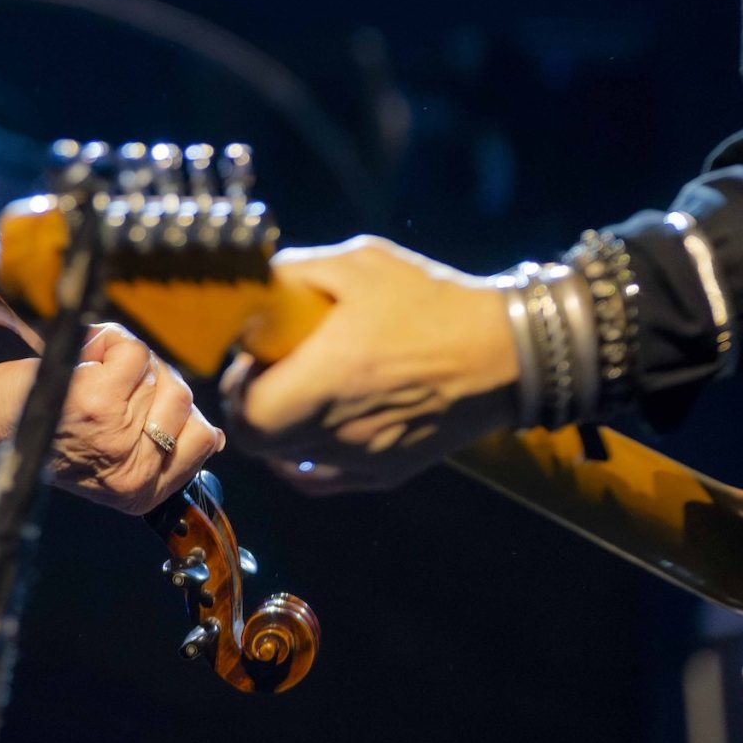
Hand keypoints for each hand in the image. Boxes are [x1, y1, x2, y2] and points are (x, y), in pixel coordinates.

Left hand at [0, 324, 224, 514]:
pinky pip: (132, 350)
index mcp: (142, 491)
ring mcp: (118, 433)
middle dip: (150, 378)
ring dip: (125, 358)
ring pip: (157, 368)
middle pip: (183, 396)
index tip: (142, 404)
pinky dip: (106, 340)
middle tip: (108, 385)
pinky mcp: (98, 399)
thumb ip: (161, 452)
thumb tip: (217, 436)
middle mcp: (135, 469)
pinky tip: (80, 359)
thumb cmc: (44, 437)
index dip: (178, 411)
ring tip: (90, 375)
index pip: (204, 440)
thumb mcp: (109, 464)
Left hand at [218, 236, 519, 492]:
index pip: (248, 412)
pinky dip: (305, 456)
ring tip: (299, 390)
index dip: (237, 386)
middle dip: (251, 406)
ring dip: (279, 428)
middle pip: (258, 442)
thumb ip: (294, 273)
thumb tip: (252, 288)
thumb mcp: (359, 264)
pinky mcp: (386, 474)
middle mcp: (344, 430)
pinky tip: (317, 422)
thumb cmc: (430, 302)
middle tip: (269, 374)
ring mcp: (365, 459)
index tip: (253, 359)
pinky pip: (321, 478)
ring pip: (286, 460)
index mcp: (333, 376)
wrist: (506, 352)